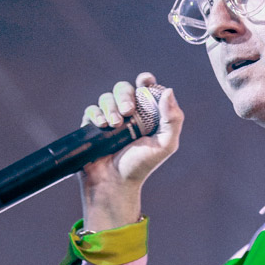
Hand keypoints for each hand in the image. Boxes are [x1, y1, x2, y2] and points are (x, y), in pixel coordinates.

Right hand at [79, 72, 183, 229]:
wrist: (114, 183)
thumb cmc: (141, 166)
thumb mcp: (165, 145)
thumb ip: (173, 119)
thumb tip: (168, 91)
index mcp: (148, 114)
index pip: (146, 88)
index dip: (145, 80)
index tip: (144, 81)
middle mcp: (128, 114)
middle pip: (124, 88)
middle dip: (125, 95)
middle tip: (128, 112)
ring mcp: (110, 118)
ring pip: (107, 97)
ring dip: (111, 107)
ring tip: (115, 125)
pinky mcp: (93, 126)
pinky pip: (92, 109)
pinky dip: (97, 114)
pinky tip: (102, 126)